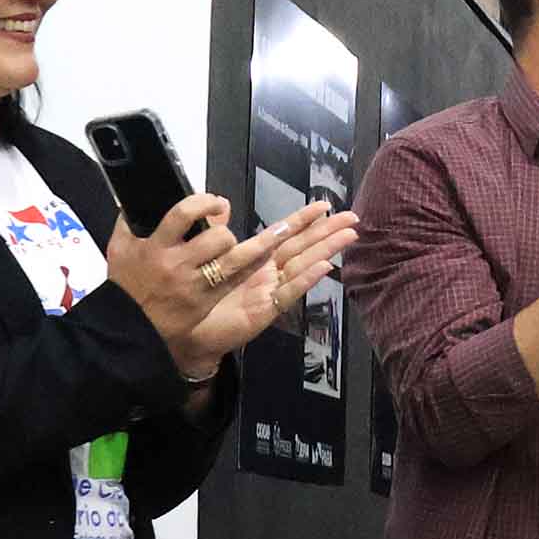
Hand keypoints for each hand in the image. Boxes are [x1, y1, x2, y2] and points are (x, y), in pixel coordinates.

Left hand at [107, 196, 359, 380]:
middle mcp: (268, 273)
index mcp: (255, 260)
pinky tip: (325, 269)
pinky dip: (306, 280)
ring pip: (303, 266)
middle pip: (302, 248)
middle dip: (327, 232)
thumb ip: (217, 233)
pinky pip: (288, 293)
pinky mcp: (265, 310)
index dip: (304, 219)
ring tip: (348, 236)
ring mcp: (270, 292)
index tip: (324, 204)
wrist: (186, 334)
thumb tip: (220, 204)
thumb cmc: (198, 299)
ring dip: (326, 250)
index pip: (284, 234)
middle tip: (352, 217)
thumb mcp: (207, 261)